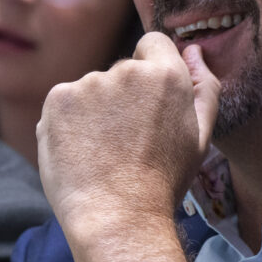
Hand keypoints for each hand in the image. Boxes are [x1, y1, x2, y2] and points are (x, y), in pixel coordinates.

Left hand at [37, 31, 218, 261]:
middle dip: (124, 97)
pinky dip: (69, 123)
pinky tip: (81, 152)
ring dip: (95, 111)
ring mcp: (87, 83)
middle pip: (122, 72)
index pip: (153, 44)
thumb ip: (204, 87)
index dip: (152, 71)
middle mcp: (125, 70)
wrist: (116, 217)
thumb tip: (195, 51)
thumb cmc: (163, 182)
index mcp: (165, 75)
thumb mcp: (200, 138)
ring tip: (102, 153)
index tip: (147, 103)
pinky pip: (65, 104)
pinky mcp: (57, 99)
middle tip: (128, 142)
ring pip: (91, 90)